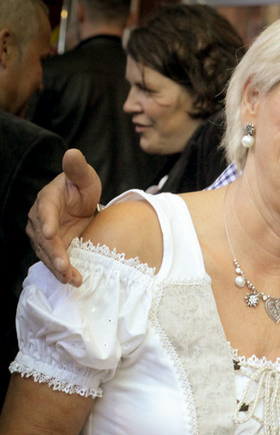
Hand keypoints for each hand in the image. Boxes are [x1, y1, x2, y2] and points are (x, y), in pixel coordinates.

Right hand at [26, 149, 101, 286]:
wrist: (80, 204)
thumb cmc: (81, 187)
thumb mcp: (85, 177)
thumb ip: (78, 168)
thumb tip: (73, 153)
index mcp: (48, 199)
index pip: (45, 211)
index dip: (47, 222)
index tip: (50, 233)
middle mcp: (40, 218)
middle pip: (44, 238)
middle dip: (53, 253)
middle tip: (63, 266)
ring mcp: (43, 235)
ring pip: (47, 253)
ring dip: (58, 267)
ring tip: (71, 279)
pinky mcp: (51, 247)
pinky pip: (53, 260)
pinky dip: (62, 271)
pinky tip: (73, 280)